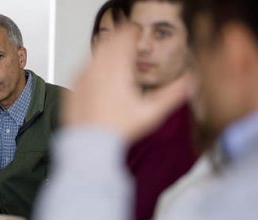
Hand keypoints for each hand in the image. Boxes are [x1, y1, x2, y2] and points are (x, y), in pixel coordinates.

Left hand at [63, 24, 192, 143]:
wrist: (91, 144)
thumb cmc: (118, 130)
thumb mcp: (151, 113)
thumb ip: (172, 95)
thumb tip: (190, 82)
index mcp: (117, 70)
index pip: (125, 39)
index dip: (132, 32)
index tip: (136, 32)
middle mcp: (98, 69)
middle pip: (109, 41)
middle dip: (120, 38)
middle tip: (127, 41)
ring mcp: (83, 77)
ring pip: (95, 53)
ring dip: (107, 50)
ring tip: (116, 58)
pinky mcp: (73, 86)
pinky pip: (83, 67)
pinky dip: (93, 65)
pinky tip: (100, 74)